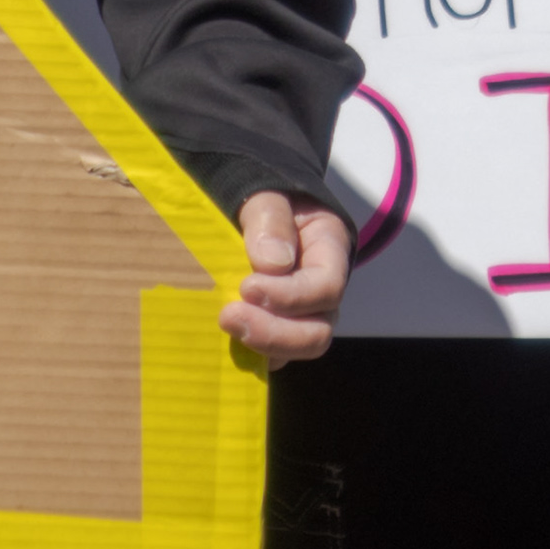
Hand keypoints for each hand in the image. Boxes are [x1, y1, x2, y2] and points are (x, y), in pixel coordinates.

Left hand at [223, 188, 350, 369]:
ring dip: (260, 346)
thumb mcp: (268, 196)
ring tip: (225, 326)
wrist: (252, 211)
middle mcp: (321, 292)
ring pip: (294, 349)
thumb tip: (271, 263)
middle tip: (229, 317)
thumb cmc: (264, 200)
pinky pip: (267, 353)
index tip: (247, 287)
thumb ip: (271, 219)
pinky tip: (220, 340)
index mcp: (329, 252)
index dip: (291, 296)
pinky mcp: (273, 327)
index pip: (326, 288)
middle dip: (275, 334)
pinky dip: (246, 352)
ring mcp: (299, 315)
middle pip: (317, 332)